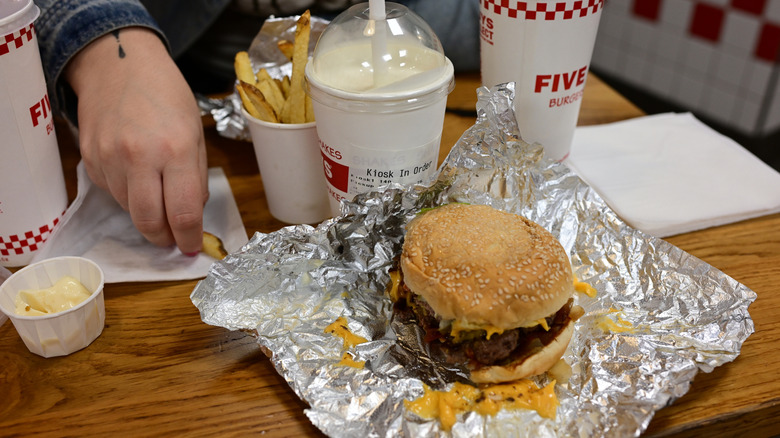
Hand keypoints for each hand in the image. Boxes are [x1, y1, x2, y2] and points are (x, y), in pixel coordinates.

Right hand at [65, 27, 208, 254]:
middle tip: (173, 238)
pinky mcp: (89, 158)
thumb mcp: (195, 133)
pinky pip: (110, 191)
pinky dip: (125, 193)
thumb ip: (196, 176)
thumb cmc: (166, 96)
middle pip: (149, 221)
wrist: (120, 64)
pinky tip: (134, 173)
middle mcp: (140, 157)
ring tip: (156, 194)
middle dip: (163, 238)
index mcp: (176, 149)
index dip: (188, 237)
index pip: (183, 212)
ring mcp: (109, 158)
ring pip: (128, 209)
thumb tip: (192, 215)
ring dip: (145, 212)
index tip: (191, 246)